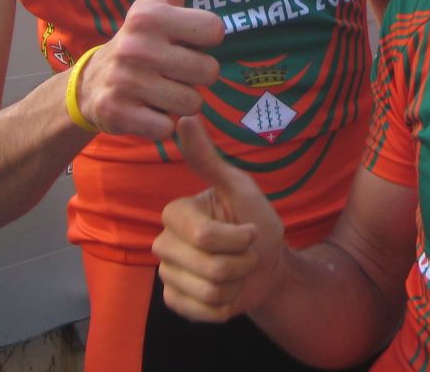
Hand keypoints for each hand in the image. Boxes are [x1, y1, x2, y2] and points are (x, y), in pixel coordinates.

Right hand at [74, 0, 223, 137]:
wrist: (93, 85)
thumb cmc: (143, 33)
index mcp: (150, 14)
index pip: (216, 31)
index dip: (205, 39)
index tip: (184, 36)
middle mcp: (135, 46)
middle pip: (208, 71)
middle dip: (195, 74)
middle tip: (171, 67)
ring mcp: (125, 82)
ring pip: (193, 102)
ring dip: (181, 100)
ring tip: (160, 87)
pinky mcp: (118, 116)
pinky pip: (170, 128)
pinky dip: (164, 124)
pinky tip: (147, 109)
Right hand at [154, 115, 285, 322]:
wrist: (266, 266)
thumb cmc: (255, 220)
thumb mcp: (239, 187)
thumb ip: (208, 158)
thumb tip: (185, 117)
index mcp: (175, 213)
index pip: (205, 237)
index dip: (239, 238)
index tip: (249, 228)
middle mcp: (163, 242)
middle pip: (210, 267)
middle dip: (241, 262)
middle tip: (245, 252)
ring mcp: (166, 274)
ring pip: (209, 292)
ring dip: (238, 283)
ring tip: (238, 270)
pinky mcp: (174, 302)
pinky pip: (203, 312)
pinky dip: (228, 305)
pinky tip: (228, 291)